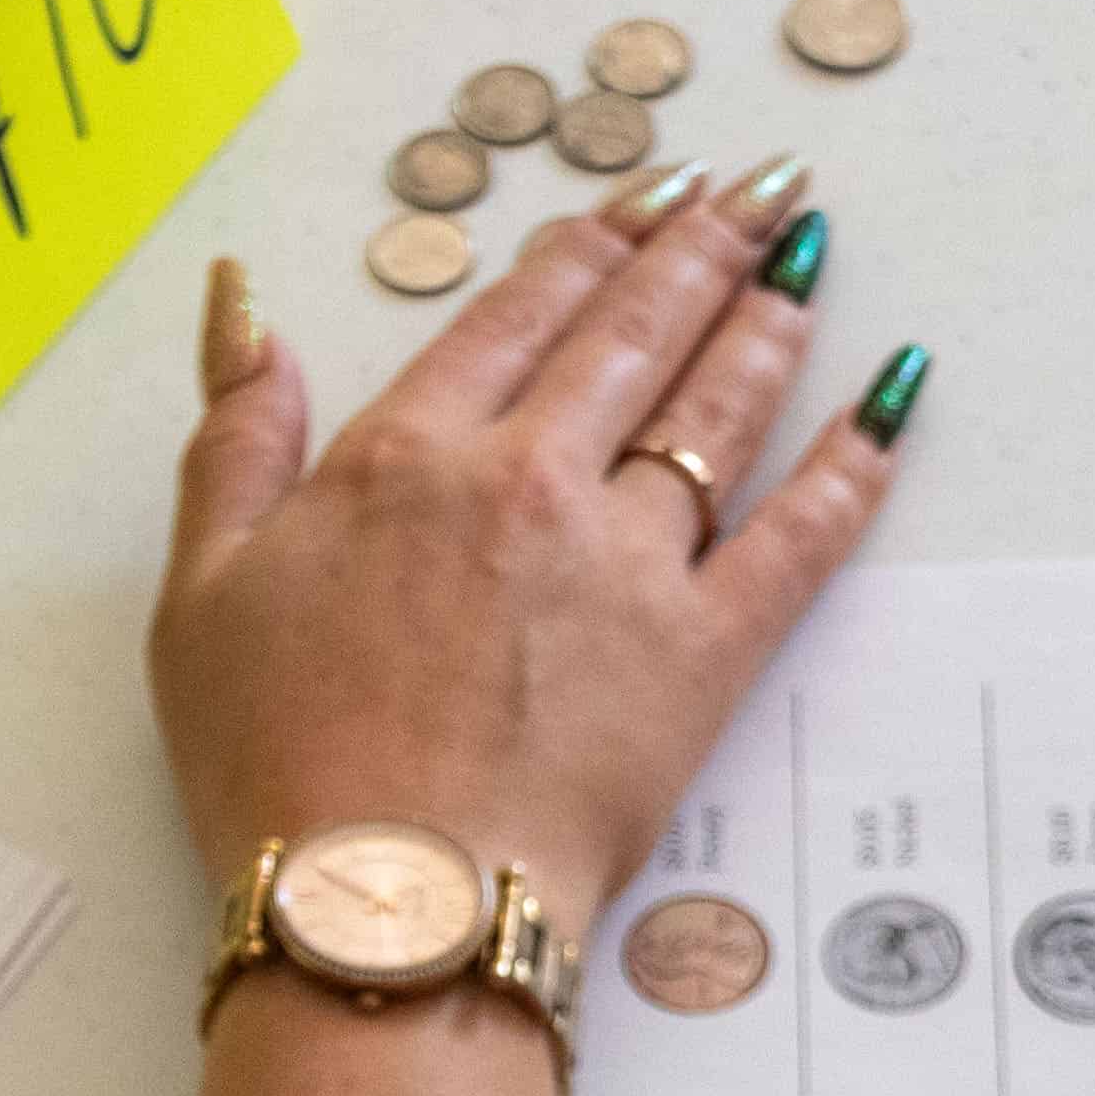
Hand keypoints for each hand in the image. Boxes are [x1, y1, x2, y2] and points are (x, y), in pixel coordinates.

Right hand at [152, 157, 901, 931]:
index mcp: (407, 457)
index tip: (643, 194)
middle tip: (760, 187)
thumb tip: (243, 302)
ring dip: (768, 319)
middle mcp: (530, 481)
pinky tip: (892, 403)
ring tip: (808, 256)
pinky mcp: (705, 654)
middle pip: (635, 334)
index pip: (521, 313)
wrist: (387, 908)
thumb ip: (232, 438)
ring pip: (717, 409)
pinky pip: (800, 538)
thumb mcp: (202, 591)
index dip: (590, 242)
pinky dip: (853, 465)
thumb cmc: (279, 766)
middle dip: (703, 246)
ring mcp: (629, 564)